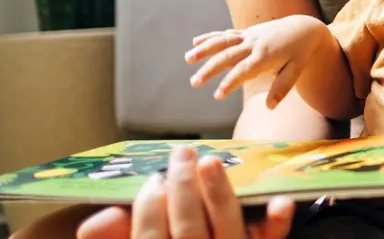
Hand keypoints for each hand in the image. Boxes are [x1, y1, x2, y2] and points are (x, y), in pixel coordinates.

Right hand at [76, 145, 293, 238]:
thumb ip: (108, 237)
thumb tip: (102, 217)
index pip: (149, 238)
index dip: (148, 208)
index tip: (152, 179)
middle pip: (188, 230)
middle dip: (183, 189)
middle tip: (182, 154)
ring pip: (226, 229)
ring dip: (219, 194)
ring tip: (210, 161)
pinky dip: (275, 223)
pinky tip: (281, 201)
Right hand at [186, 16, 330, 107]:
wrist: (305, 27)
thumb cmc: (301, 52)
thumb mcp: (297, 70)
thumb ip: (282, 87)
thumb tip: (270, 107)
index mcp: (266, 56)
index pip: (244, 71)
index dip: (230, 83)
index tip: (217, 95)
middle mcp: (255, 44)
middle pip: (228, 56)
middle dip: (210, 69)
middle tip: (194, 82)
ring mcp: (249, 36)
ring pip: (224, 41)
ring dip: (205, 49)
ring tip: (188, 59)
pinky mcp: (247, 33)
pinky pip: (227, 34)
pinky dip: (211, 37)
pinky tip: (195, 41)